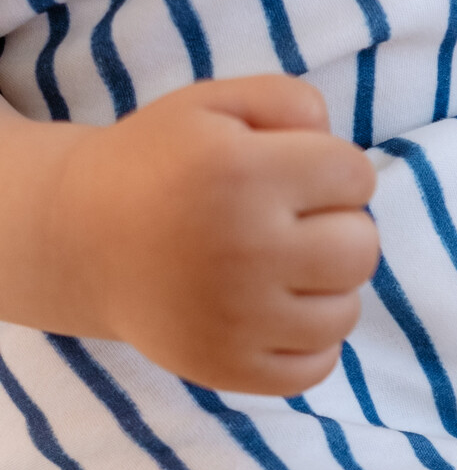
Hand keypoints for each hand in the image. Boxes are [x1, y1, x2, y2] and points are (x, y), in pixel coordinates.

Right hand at [55, 76, 379, 394]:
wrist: (80, 240)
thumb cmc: (160, 165)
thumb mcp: (212, 103)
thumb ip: (288, 100)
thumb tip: (338, 145)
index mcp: (241, 174)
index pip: (357, 177)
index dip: (333, 170)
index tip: (294, 176)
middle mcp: (243, 251)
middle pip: (362, 248)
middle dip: (339, 228)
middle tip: (292, 225)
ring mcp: (236, 320)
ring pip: (346, 311)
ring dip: (326, 287)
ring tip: (282, 268)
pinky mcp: (227, 369)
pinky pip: (317, 367)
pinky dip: (307, 342)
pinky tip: (274, 312)